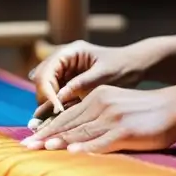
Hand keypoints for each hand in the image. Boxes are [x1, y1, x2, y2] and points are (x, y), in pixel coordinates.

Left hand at [20, 84, 175, 154]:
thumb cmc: (152, 111)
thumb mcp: (121, 106)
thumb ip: (101, 116)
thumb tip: (79, 137)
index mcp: (100, 96)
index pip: (68, 114)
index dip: (47, 128)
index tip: (30, 140)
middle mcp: (103, 103)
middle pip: (69, 123)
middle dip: (45, 137)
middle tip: (24, 149)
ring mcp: (114, 117)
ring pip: (80, 133)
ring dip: (58, 142)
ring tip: (39, 150)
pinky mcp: (127, 131)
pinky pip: (102, 142)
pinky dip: (85, 149)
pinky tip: (72, 155)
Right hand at [27, 40, 152, 129]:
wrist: (134, 66)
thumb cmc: (122, 66)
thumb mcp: (103, 75)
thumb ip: (81, 84)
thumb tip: (58, 97)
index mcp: (70, 51)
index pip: (46, 72)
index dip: (47, 91)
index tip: (56, 109)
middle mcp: (62, 59)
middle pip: (41, 80)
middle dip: (43, 99)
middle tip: (48, 120)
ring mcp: (63, 70)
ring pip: (45, 89)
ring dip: (46, 105)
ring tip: (48, 124)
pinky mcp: (67, 82)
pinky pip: (54, 95)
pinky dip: (53, 107)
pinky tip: (55, 121)